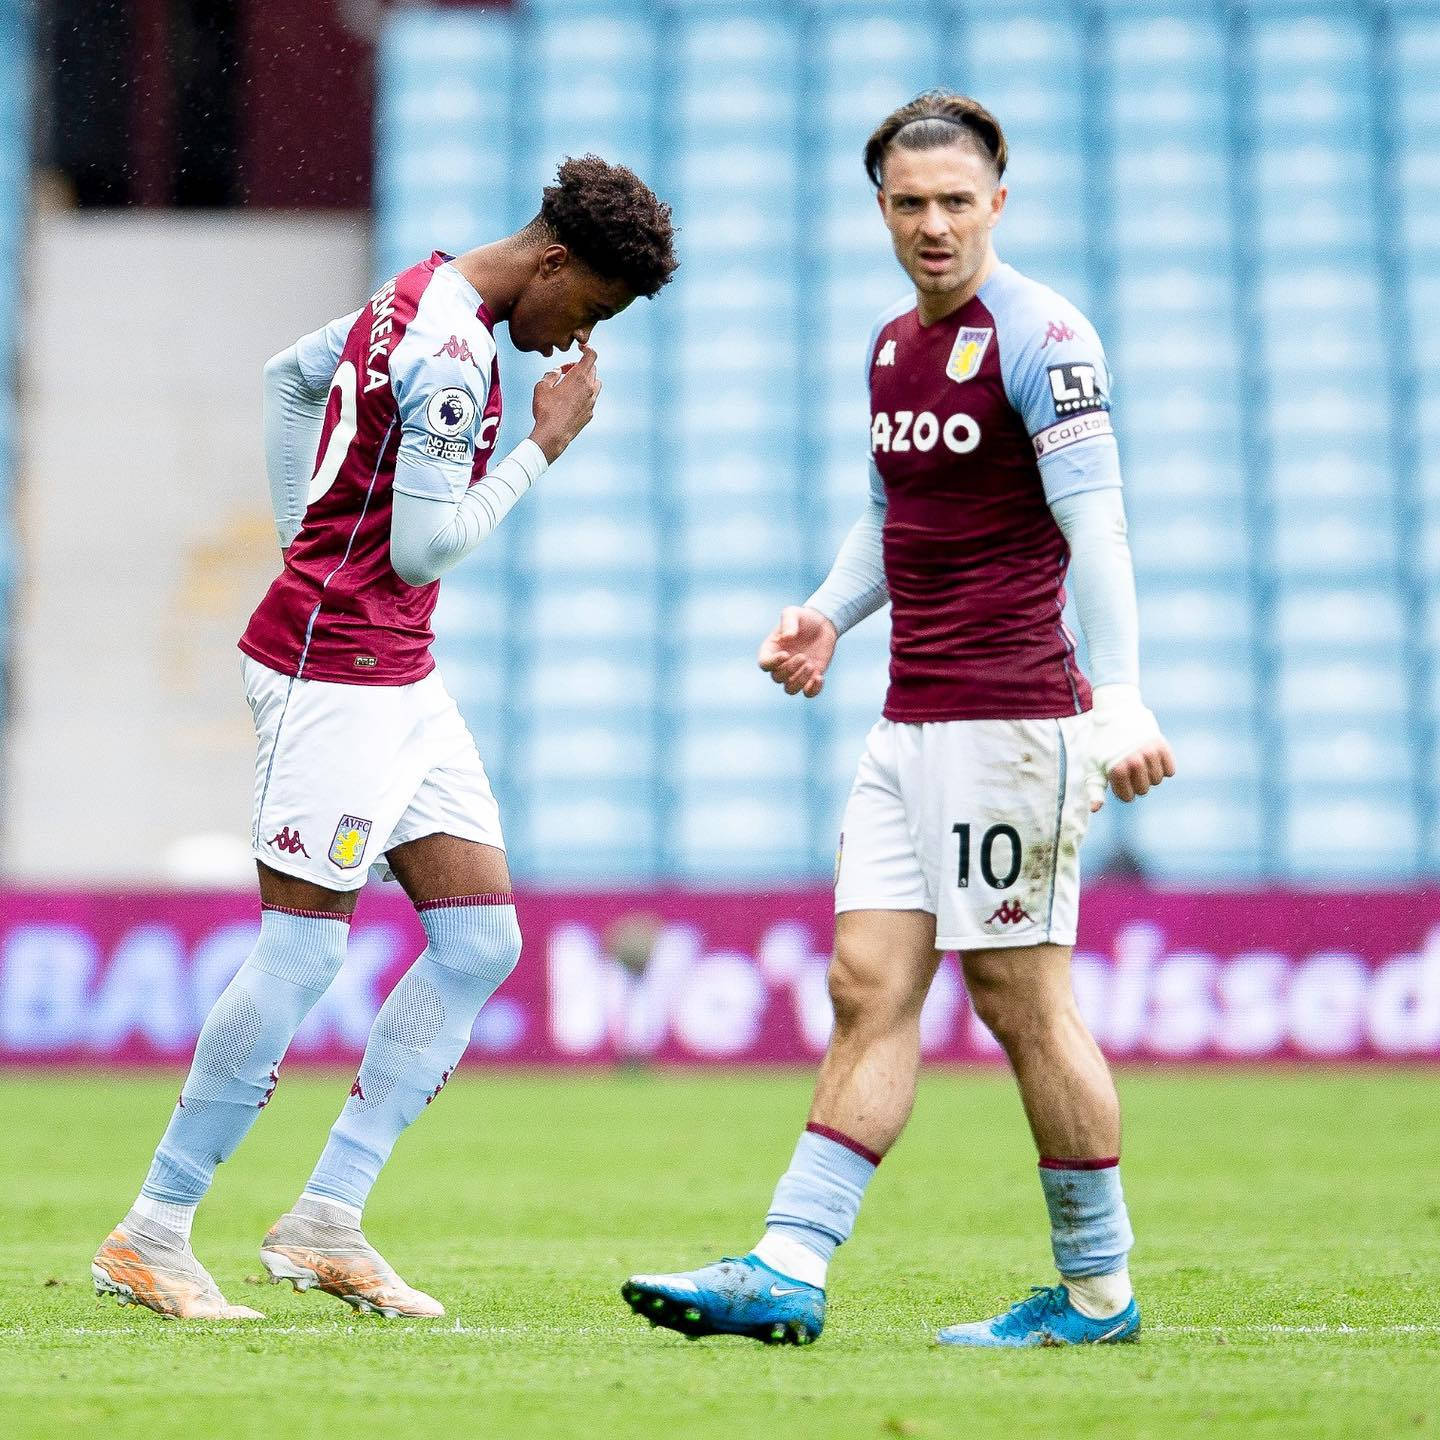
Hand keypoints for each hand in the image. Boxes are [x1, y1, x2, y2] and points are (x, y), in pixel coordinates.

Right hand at [529, 345, 600, 462]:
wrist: (553, 435)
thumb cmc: (546, 410)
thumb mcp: (542, 386)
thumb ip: (551, 374)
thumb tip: (557, 371)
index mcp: (579, 377)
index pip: (591, 356)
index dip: (587, 348)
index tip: (581, 348)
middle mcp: (590, 388)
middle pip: (592, 369)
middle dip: (580, 366)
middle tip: (565, 371)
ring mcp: (592, 402)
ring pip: (595, 384)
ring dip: (585, 380)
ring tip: (570, 385)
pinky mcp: (590, 413)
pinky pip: (590, 399)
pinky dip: (584, 395)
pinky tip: (570, 401)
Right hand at [758, 606, 838, 697]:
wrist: (822, 624)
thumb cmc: (803, 618)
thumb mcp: (793, 613)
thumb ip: (788, 622)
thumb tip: (787, 637)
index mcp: (771, 650)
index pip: (764, 664)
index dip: (772, 663)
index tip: (786, 654)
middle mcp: (780, 665)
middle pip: (777, 678)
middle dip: (790, 670)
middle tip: (803, 656)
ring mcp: (794, 673)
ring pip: (790, 689)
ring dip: (799, 681)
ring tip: (811, 665)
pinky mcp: (810, 678)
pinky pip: (807, 693)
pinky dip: (813, 690)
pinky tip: (820, 677)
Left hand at [1083, 684, 1176, 811]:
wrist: (1116, 712)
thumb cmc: (1102, 743)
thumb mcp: (1093, 764)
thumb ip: (1095, 788)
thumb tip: (1095, 809)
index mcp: (1116, 768)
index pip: (1128, 797)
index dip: (1123, 791)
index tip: (1118, 779)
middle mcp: (1134, 761)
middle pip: (1144, 790)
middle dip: (1136, 783)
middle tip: (1130, 769)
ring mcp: (1149, 752)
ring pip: (1157, 781)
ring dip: (1149, 775)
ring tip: (1140, 761)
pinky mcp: (1162, 745)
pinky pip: (1170, 770)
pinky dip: (1163, 768)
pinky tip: (1152, 758)